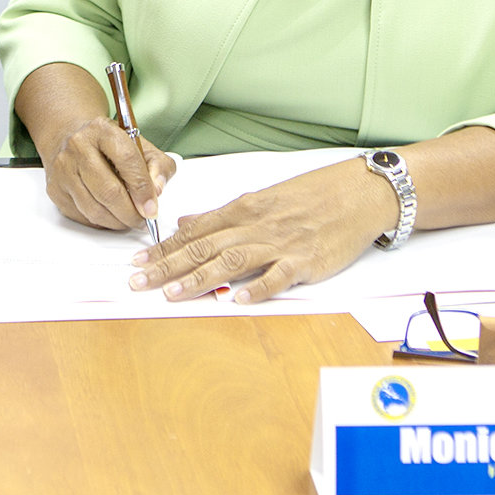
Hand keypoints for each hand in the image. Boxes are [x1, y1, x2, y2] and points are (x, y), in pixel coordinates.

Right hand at [43, 113, 176, 231]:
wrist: (68, 136)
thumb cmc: (108, 144)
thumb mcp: (139, 145)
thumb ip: (158, 166)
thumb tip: (158, 191)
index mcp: (102, 130)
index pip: (127, 161)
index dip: (143, 189)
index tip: (152, 208)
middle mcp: (78, 147)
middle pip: (108, 191)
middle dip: (130, 214)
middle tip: (143, 220)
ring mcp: (63, 169)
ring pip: (94, 209)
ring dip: (117, 222)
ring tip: (129, 220)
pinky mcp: (55, 189)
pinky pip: (81, 216)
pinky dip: (100, 223)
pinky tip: (110, 216)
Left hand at [129, 158, 397, 304]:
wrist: (357, 193)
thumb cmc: (311, 196)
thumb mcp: (261, 198)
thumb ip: (221, 215)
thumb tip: (185, 222)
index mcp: (242, 209)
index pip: (194, 231)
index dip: (162, 247)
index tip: (137, 260)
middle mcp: (255, 225)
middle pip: (203, 247)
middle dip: (166, 265)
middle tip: (137, 281)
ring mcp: (279, 243)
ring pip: (230, 261)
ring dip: (197, 278)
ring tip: (170, 293)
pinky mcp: (305, 261)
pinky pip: (275, 276)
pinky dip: (254, 289)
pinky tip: (234, 301)